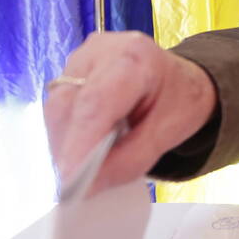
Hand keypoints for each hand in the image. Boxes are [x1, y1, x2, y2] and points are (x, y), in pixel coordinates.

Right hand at [44, 31, 216, 196]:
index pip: (96, 102)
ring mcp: (81, 58)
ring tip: (80, 171)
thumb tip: (87, 187)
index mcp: (134, 59)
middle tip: (75, 187)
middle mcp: (100, 51)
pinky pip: (58, 106)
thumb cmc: (178, 101)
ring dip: (64, 143)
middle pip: (68, 103)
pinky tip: (81, 150)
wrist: (181, 79)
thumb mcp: (167, 135)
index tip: (70, 179)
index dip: (80, 141)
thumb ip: (129, 161)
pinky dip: (67, 133)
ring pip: (57, 106)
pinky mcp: (70, 70)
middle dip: (68, 148)